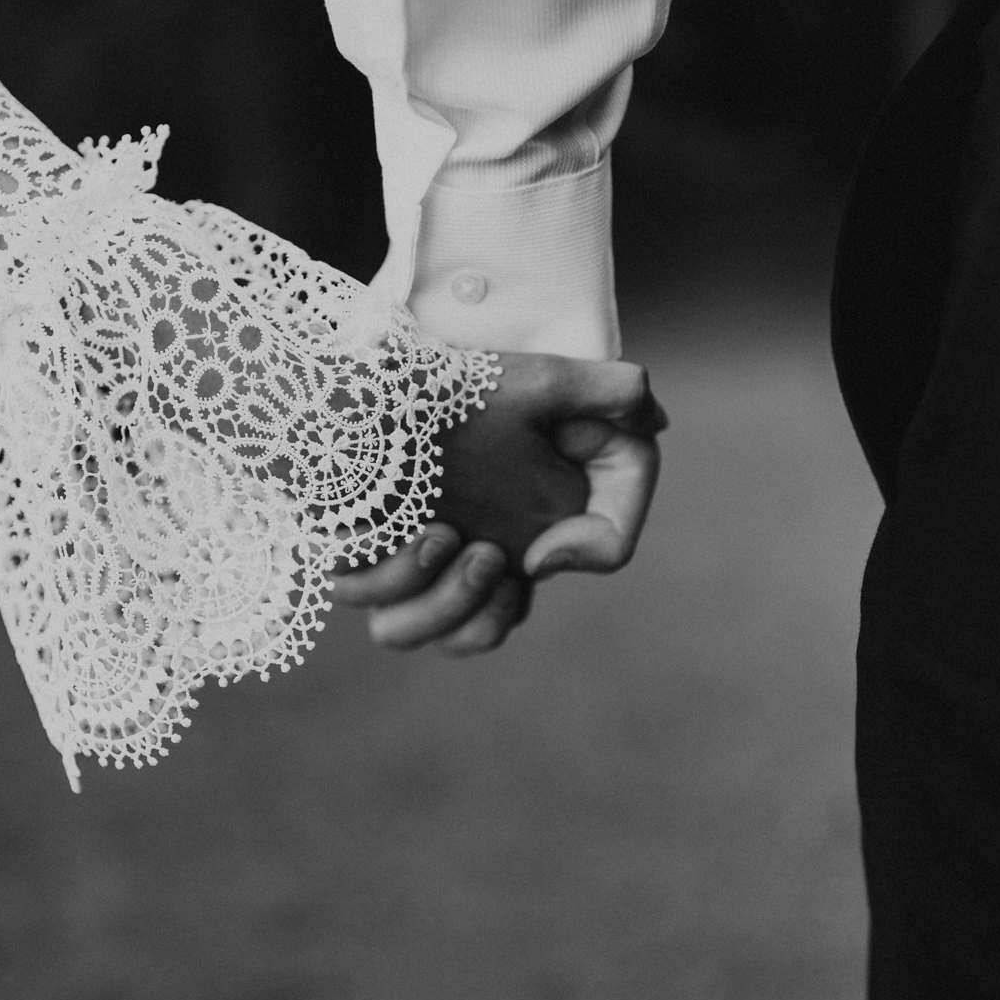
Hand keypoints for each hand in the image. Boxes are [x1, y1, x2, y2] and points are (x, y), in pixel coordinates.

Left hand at [329, 352, 662, 653]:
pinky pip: (351, 590)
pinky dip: (378, 574)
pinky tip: (398, 525)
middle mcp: (452, 561)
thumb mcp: (549, 378)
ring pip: (400, 635)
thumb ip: (616, 396)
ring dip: (432, 601)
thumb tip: (652, 425)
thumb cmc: (471, 379)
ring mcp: (395, 555)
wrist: (384, 363)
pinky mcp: (348, 537)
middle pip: (470, 636)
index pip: (543, 592)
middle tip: (481, 549)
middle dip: (478, 608)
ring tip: (439, 536)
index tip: (545, 545)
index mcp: (512, 543)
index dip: (572, 565)